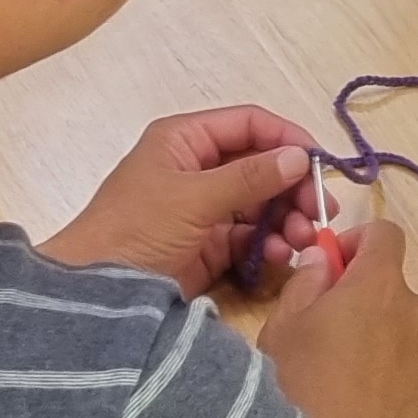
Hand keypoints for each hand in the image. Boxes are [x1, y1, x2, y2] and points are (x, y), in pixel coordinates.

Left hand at [38, 105, 329, 296]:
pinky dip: (270, 243)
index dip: (287, 138)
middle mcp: (199, 168)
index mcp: (186, 140)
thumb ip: (249, 177)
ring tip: (303, 239)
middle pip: (262, 165)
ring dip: (287, 218)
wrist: (96, 292)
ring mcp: (206, 208)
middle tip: (320, 210)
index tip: (320, 163)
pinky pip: (251, 236)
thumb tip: (300, 156)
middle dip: (293, 186)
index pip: (249, 125)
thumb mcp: (194, 198)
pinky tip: (280, 255)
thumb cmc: (137, 229)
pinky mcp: (210, 245)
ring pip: (261, 203)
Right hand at [261, 219, 417, 417]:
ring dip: (379, 338)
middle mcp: (417, 314)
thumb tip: (325, 258)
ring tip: (340, 378)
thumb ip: (307, 281)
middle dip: (364, 297)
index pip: (385, 234)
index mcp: (380, 285)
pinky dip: (390, 377)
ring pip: (403, 332)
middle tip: (324, 331)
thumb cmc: (298, 390)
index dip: (357, 241)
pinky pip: (411, 372)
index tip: (332, 266)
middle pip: (394, 287)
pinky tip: (359, 409)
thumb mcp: (283, 328)